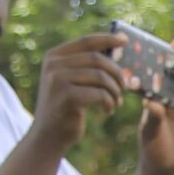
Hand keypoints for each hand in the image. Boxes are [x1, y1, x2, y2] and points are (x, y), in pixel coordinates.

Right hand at [31, 34, 129, 151]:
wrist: (48, 135)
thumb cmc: (67, 107)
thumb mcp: (72, 82)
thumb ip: (85, 67)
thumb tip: (115, 52)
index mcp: (55, 56)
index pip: (86, 41)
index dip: (107, 39)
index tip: (125, 40)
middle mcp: (54, 64)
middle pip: (97, 59)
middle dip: (116, 73)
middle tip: (124, 88)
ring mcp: (58, 79)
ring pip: (101, 76)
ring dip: (114, 91)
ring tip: (115, 103)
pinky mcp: (66, 96)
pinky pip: (99, 94)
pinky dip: (109, 103)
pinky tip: (108, 111)